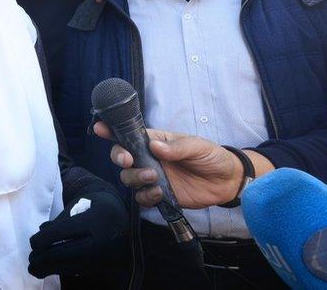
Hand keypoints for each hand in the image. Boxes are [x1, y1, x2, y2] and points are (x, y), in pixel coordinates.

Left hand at [28, 190, 128, 278]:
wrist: (122, 218)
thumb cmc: (94, 207)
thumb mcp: (78, 206)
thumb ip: (59, 221)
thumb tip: (39, 237)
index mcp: (93, 220)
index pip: (62, 232)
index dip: (43, 239)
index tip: (33, 243)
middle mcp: (100, 240)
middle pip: (65, 253)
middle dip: (43, 258)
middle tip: (31, 259)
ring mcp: (103, 256)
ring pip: (70, 266)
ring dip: (49, 268)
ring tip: (35, 268)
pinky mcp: (102, 266)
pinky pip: (78, 270)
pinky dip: (62, 269)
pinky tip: (50, 268)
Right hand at [93, 122, 241, 208]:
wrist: (227, 182)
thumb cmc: (212, 157)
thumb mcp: (198, 146)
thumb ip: (177, 147)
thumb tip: (154, 147)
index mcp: (156, 142)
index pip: (130, 134)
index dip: (112, 131)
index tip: (99, 128)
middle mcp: (149, 159)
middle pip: (122, 157)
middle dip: (119, 157)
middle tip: (129, 160)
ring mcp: (153, 177)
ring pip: (128, 178)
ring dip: (135, 178)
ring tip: (153, 178)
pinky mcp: (159, 195)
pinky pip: (142, 198)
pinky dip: (146, 196)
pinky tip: (159, 193)